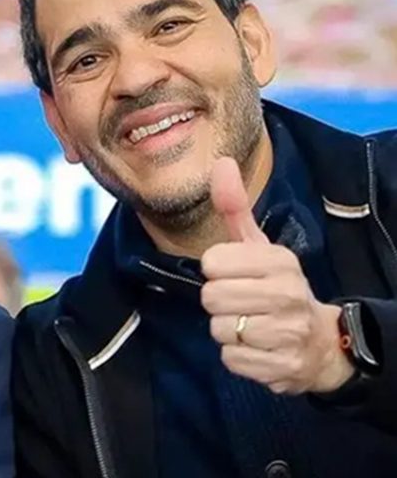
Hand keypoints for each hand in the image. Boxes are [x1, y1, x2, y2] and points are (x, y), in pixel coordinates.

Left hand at [200, 157, 353, 394]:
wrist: (319, 342)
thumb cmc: (276, 287)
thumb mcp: (258, 246)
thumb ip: (234, 208)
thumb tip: (220, 162)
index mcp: (279, 260)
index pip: (212, 262)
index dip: (215, 270)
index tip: (233, 273)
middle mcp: (287, 294)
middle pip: (211, 298)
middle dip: (218, 303)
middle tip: (240, 303)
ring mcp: (287, 332)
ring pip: (219, 331)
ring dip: (227, 332)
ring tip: (250, 325)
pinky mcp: (282, 367)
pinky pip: (230, 360)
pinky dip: (237, 358)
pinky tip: (257, 348)